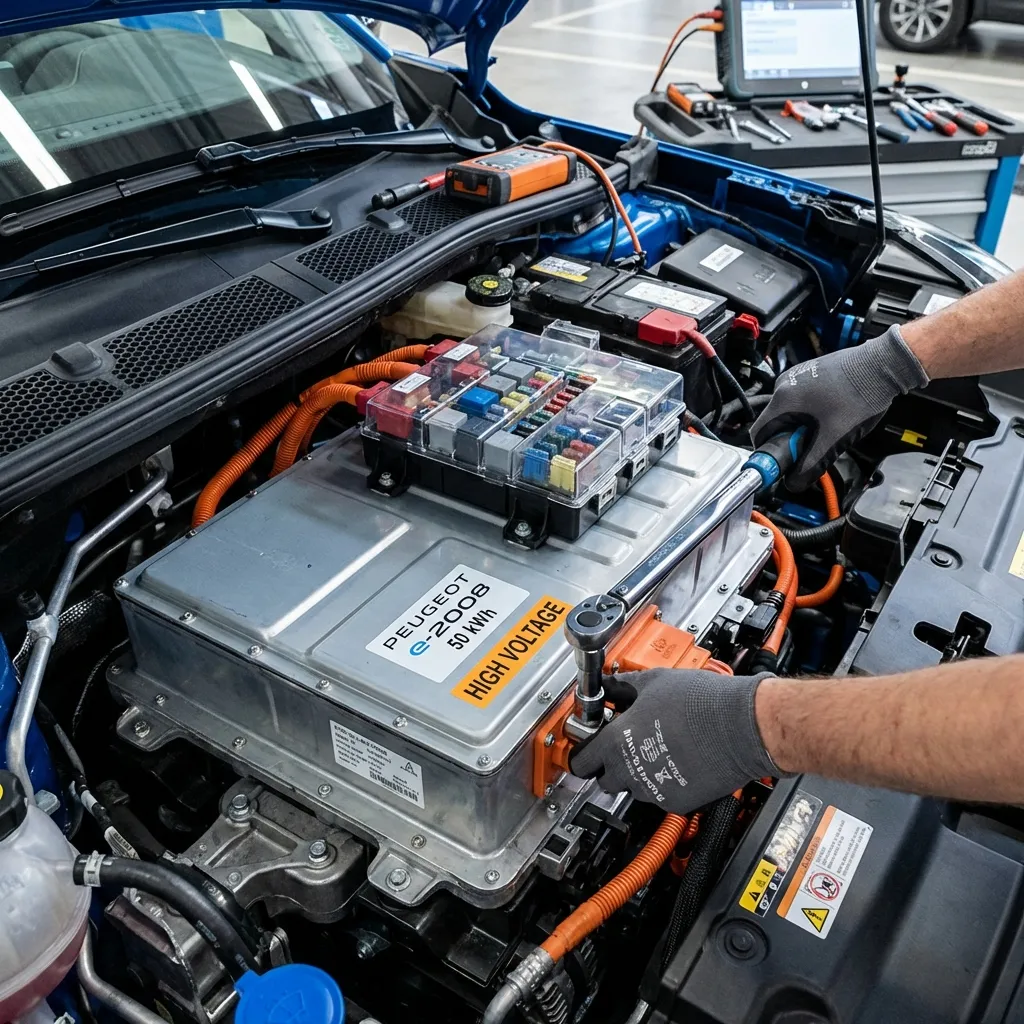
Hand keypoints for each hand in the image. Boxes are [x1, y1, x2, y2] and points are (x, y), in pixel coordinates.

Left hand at [570, 669, 783, 815]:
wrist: (742, 727)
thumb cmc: (702, 703)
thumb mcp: (654, 682)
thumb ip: (623, 687)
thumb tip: (609, 685)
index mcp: (618, 741)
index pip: (581, 761)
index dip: (583, 752)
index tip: (588, 746)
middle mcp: (631, 770)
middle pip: (604, 778)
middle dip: (610, 764)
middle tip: (624, 744)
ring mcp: (653, 790)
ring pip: (632, 788)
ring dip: (637, 773)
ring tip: (657, 748)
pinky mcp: (676, 801)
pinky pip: (658, 794)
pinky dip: (662, 781)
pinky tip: (676, 760)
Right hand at [751, 325, 927, 490]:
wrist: (883, 364)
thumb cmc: (860, 396)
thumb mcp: (834, 438)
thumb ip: (811, 465)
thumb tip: (794, 484)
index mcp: (783, 400)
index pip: (758, 434)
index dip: (769, 453)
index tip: (785, 462)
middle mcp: (783, 385)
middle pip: (774, 424)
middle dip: (791, 440)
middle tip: (815, 446)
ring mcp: (796, 376)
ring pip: (789, 412)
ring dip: (803, 426)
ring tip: (829, 428)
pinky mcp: (809, 372)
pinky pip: (800, 400)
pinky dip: (811, 412)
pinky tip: (832, 413)